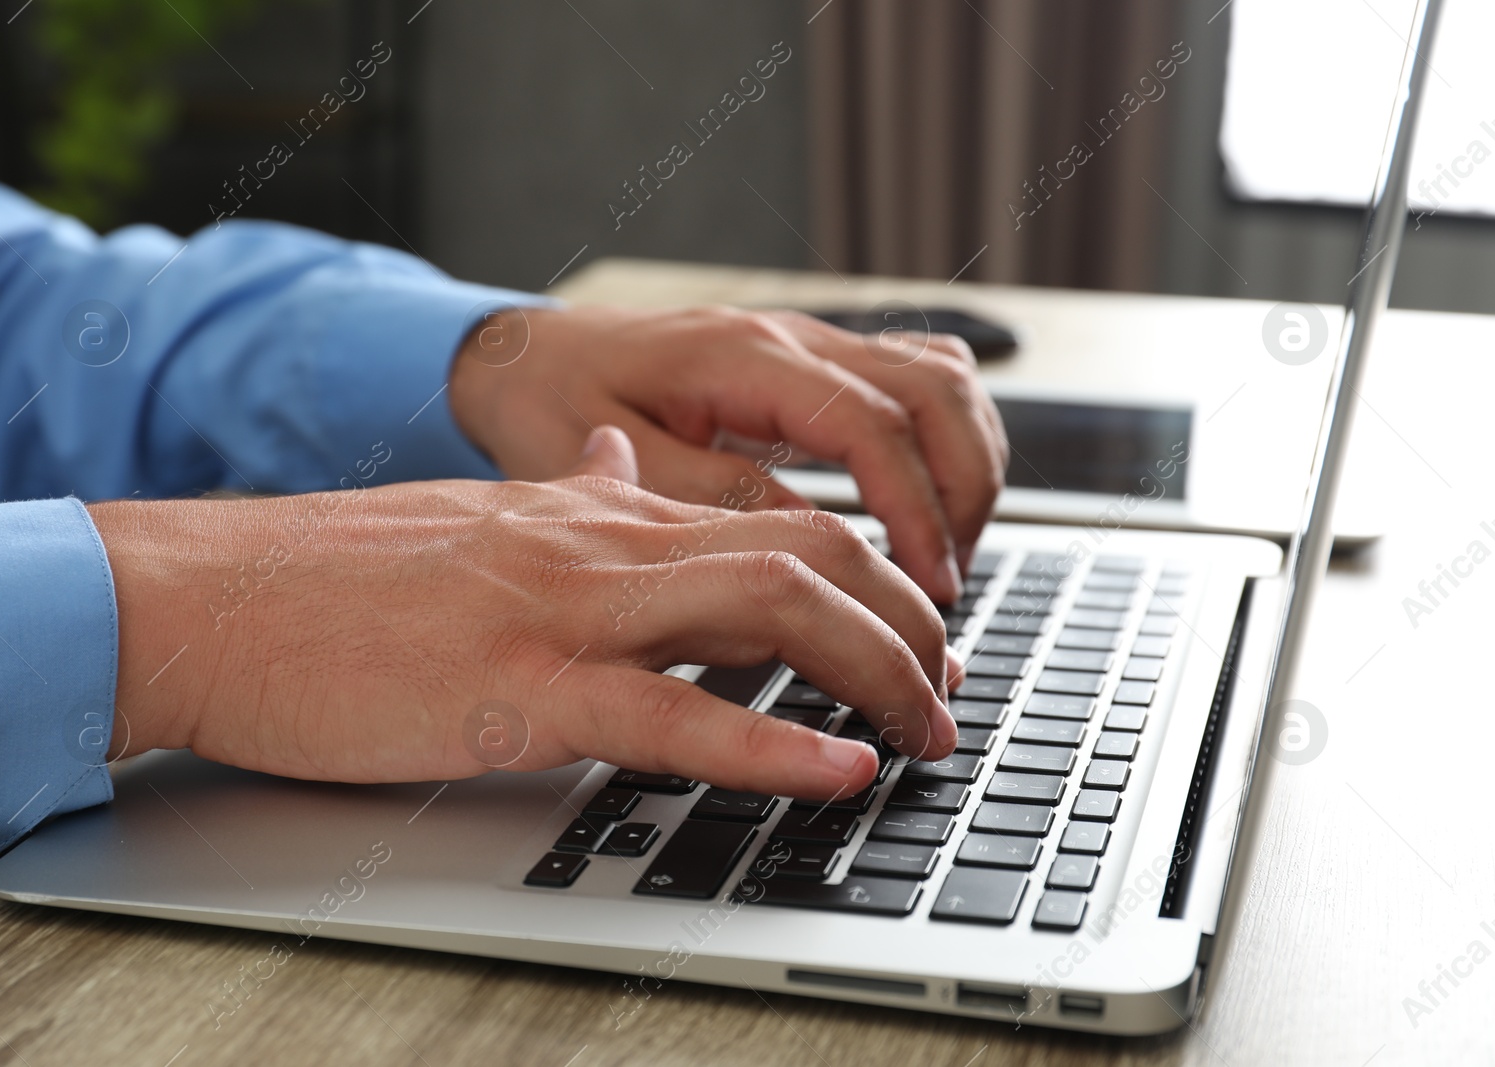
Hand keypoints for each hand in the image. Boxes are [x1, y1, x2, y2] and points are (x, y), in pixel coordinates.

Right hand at [88, 430, 959, 797]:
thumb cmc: (338, 581)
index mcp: (595, 515)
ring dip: (873, 671)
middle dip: (906, 627)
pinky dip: (769, 745)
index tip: (914, 641)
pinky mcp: (515, 689)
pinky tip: (836, 768)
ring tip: (926, 729)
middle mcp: (599, 547)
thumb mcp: (478, 523)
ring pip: (765, 609)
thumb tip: (634, 464)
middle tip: (947, 693)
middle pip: (807, 555)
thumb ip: (573, 499)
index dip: (875, 584)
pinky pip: (668, 711)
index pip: (777, 526)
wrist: (215, 597)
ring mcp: (562, 612)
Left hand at [448, 305, 1006, 603]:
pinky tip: (929, 505)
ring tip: (949, 556)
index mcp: (740, 358)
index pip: (870, 423)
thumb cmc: (552, 403)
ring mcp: (810, 342)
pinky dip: (944, 443)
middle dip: (966, 491)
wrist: (528, 354)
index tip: (930, 585)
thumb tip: (811, 544)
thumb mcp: (613, 461)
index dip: (915, 508)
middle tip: (949, 584)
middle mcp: (791, 336)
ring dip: (967, 466)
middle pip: (936, 391)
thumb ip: (711, 495)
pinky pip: (916, 380)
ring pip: (943, 379)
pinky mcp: (814, 363)